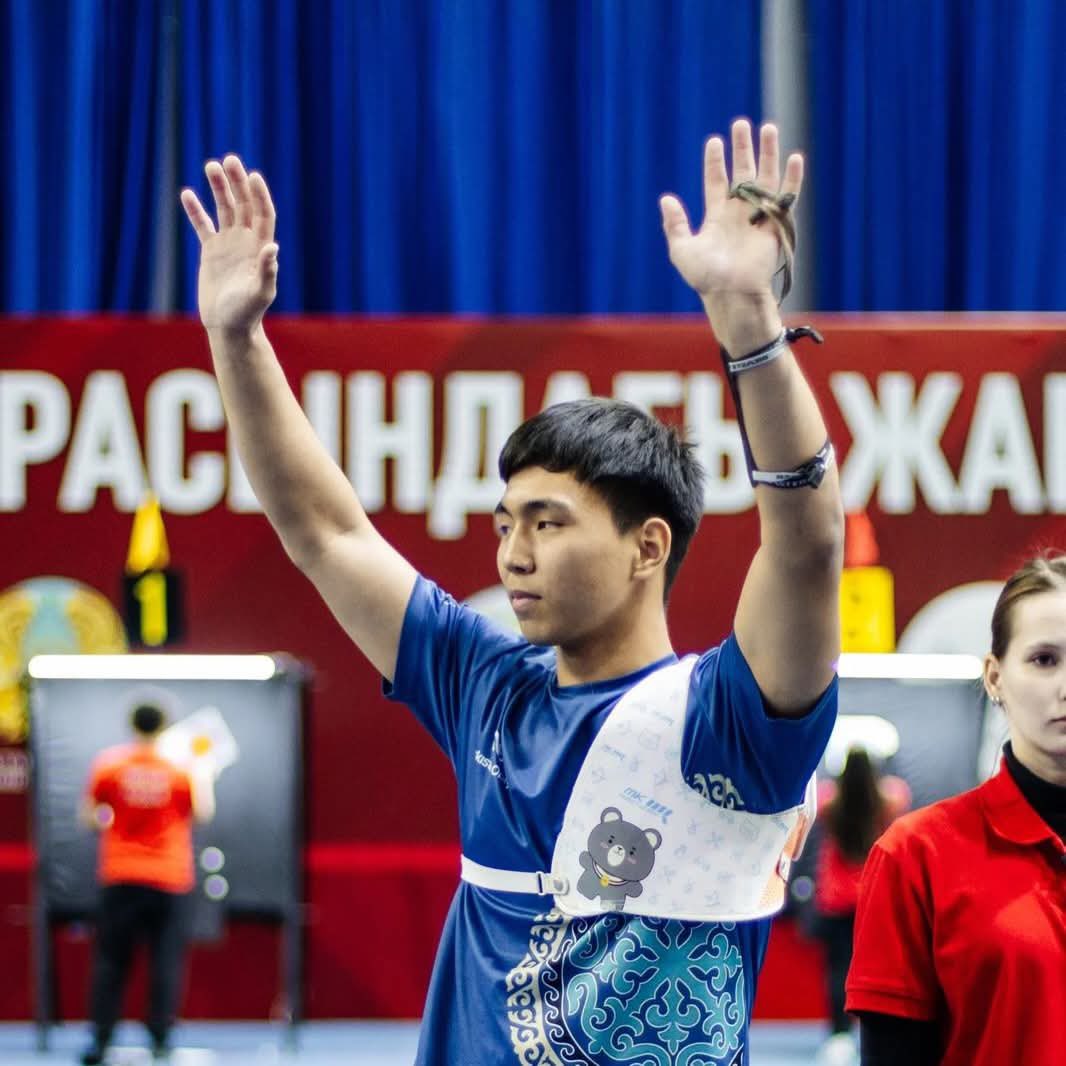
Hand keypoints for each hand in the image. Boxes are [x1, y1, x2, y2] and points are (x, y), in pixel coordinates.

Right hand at [180, 156, 278, 333]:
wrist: (229, 326)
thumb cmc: (248, 313)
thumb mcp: (260, 293)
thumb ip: (268, 271)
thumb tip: (272, 246)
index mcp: (260, 248)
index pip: (263, 214)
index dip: (259, 195)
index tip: (252, 176)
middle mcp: (246, 242)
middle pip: (243, 205)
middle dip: (237, 182)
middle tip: (229, 160)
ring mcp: (228, 244)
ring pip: (224, 209)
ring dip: (219, 188)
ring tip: (211, 166)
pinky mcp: (211, 251)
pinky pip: (203, 225)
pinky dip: (196, 210)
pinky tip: (188, 193)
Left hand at [660, 120, 802, 353]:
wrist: (731, 293)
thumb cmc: (705, 277)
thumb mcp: (682, 250)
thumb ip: (674, 224)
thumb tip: (666, 199)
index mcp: (717, 216)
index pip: (716, 181)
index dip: (715, 161)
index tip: (714, 141)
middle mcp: (738, 212)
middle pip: (742, 172)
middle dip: (742, 148)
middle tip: (740, 124)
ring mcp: (758, 216)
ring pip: (765, 177)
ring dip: (767, 153)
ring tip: (767, 128)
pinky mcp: (775, 224)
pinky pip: (787, 197)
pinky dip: (792, 179)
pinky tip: (794, 158)